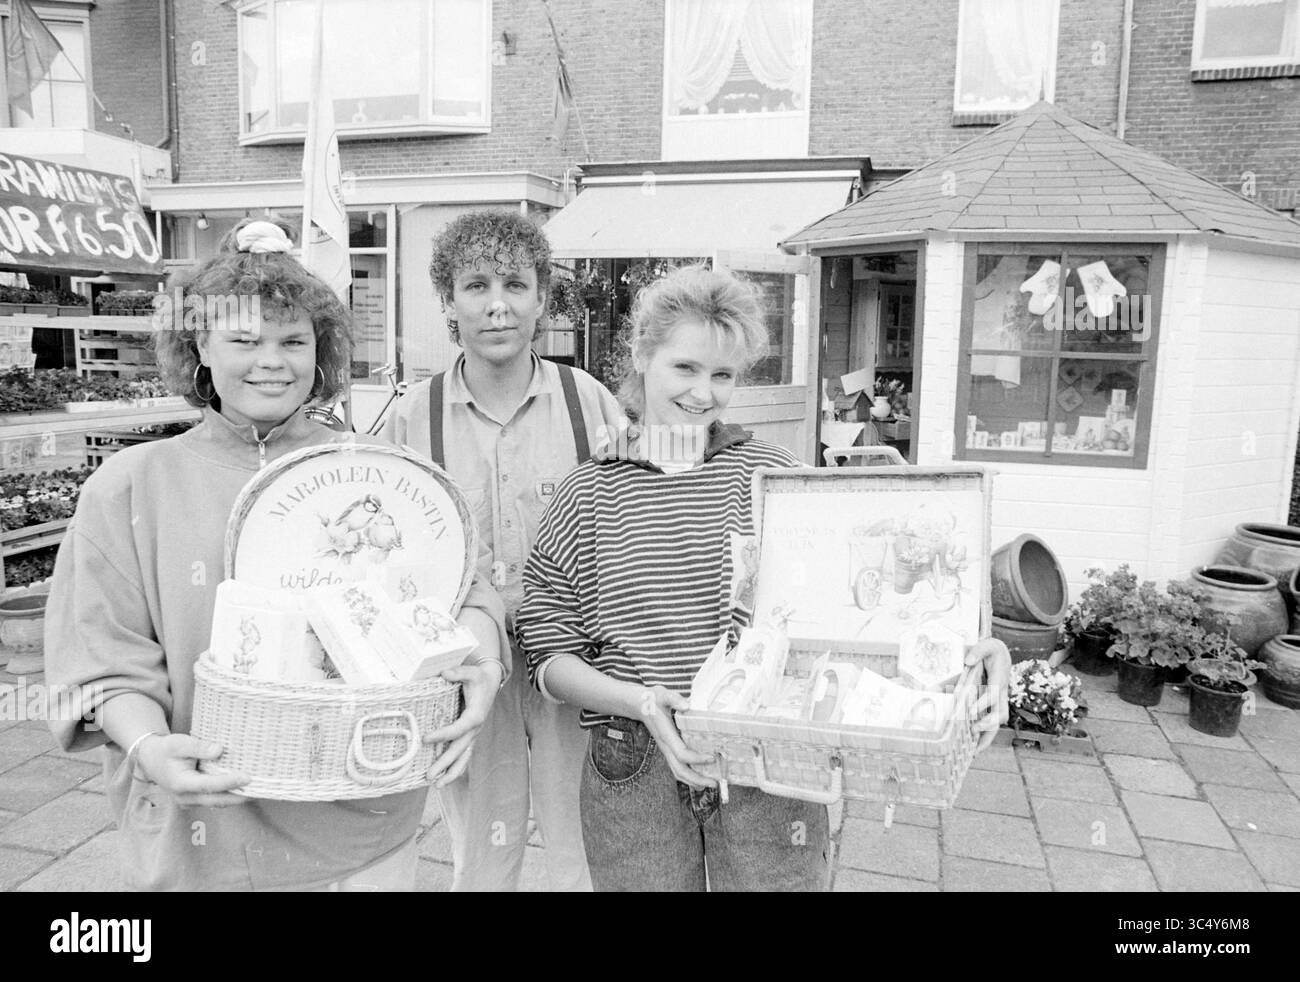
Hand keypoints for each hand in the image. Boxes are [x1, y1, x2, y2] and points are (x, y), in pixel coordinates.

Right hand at [134, 734, 250, 806]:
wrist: (151, 760)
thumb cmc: (166, 749)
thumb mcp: (179, 743)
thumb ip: (199, 747)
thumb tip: (219, 750)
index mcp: (180, 783)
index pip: (209, 785)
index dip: (229, 782)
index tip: (248, 777)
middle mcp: (185, 797)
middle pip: (217, 800)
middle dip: (239, 797)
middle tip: (261, 789)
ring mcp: (190, 801)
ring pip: (217, 802)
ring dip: (237, 798)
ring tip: (258, 790)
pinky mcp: (195, 800)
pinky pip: (215, 800)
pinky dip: (230, 795)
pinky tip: (245, 789)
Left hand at [425, 661, 501, 787]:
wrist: (491, 682)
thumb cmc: (478, 677)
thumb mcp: (470, 672)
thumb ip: (458, 672)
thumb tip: (445, 674)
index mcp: (475, 715)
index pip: (458, 729)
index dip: (442, 735)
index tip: (425, 739)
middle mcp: (475, 729)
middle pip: (460, 750)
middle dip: (445, 764)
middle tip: (430, 775)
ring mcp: (473, 735)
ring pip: (464, 758)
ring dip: (451, 772)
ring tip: (437, 785)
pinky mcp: (470, 736)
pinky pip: (463, 755)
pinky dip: (455, 768)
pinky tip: (444, 778)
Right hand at [633, 686, 716, 789]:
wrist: (638, 704)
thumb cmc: (653, 699)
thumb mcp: (663, 694)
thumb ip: (674, 699)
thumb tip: (687, 706)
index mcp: (666, 735)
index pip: (682, 753)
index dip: (697, 758)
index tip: (712, 757)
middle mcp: (665, 746)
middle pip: (680, 770)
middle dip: (697, 779)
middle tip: (715, 783)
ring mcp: (666, 750)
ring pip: (677, 772)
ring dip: (694, 781)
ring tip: (710, 785)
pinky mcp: (668, 750)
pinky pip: (677, 768)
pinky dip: (689, 777)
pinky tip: (700, 779)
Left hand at [966, 638, 1011, 750]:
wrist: (1000, 654)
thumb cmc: (992, 650)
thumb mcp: (987, 644)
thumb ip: (979, 650)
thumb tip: (968, 660)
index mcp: (999, 680)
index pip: (992, 695)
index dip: (982, 705)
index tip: (970, 712)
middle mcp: (1001, 694)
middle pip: (1000, 714)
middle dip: (988, 725)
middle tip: (973, 731)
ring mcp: (999, 701)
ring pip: (997, 722)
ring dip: (988, 736)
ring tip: (975, 750)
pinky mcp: (994, 705)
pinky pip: (991, 723)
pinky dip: (985, 735)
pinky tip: (974, 746)